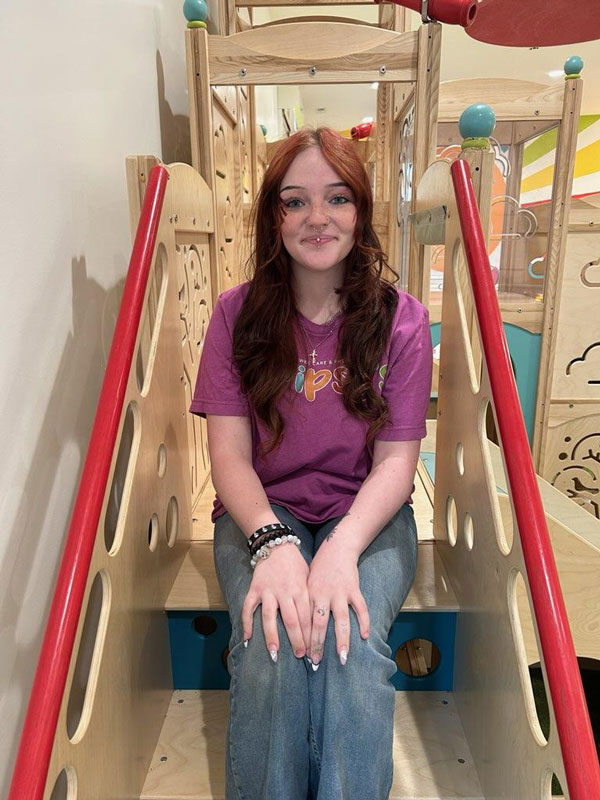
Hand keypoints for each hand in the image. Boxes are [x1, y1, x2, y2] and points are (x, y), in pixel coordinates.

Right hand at [241, 542, 311, 661]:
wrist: (277, 545)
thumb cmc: (296, 565)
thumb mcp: (309, 578)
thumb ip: (311, 598)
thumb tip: (320, 621)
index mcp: (301, 589)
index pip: (307, 617)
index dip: (311, 636)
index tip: (314, 651)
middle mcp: (285, 592)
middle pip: (292, 620)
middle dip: (297, 640)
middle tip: (301, 656)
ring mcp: (268, 591)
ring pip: (270, 617)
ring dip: (272, 637)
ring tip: (275, 654)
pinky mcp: (254, 589)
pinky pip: (248, 608)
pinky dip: (247, 623)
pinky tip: (247, 639)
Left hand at [306, 542, 369, 665]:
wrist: (337, 547)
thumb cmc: (319, 568)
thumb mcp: (306, 582)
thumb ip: (305, 602)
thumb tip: (297, 625)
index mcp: (309, 594)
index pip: (304, 621)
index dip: (303, 639)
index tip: (302, 656)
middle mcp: (323, 595)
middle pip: (319, 624)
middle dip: (317, 645)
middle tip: (316, 662)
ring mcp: (340, 593)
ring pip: (341, 620)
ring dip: (342, 640)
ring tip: (343, 657)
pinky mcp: (354, 589)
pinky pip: (361, 608)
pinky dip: (364, 622)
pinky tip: (365, 636)